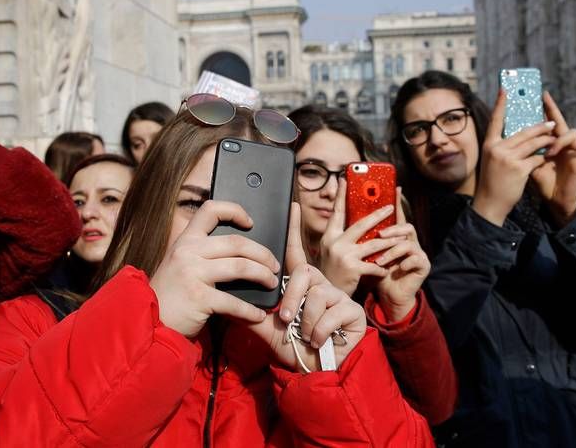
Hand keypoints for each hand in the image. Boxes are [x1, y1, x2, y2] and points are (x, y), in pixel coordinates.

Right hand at [149, 200, 279, 338]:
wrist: (149, 322)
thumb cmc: (170, 294)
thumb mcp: (179, 264)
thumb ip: (201, 253)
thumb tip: (239, 251)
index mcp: (185, 240)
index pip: (211, 210)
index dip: (234, 210)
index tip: (250, 222)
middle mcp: (188, 252)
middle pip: (237, 242)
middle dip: (262, 253)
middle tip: (275, 265)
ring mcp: (192, 274)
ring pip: (241, 267)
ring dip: (263, 275)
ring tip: (272, 283)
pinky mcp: (199, 298)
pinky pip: (234, 301)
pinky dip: (250, 310)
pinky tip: (258, 315)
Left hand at [246, 203, 365, 371]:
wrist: (314, 372)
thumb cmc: (292, 348)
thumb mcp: (265, 328)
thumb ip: (247, 312)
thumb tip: (222, 298)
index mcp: (300, 286)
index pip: (295, 253)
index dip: (293, 229)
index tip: (290, 204)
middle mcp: (320, 285)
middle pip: (304, 273)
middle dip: (292, 297)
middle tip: (284, 318)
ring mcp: (338, 297)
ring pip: (317, 294)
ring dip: (306, 320)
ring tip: (304, 334)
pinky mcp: (353, 311)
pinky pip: (332, 312)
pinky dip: (320, 331)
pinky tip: (318, 340)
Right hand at [317, 178, 397, 295]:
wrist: (326, 296)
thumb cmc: (332, 273)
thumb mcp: (330, 252)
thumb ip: (340, 238)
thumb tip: (358, 224)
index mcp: (328, 237)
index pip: (336, 212)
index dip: (340, 195)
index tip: (344, 179)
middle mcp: (334, 243)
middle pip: (361, 224)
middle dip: (378, 215)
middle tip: (390, 207)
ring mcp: (343, 255)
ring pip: (374, 244)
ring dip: (390, 241)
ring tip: (402, 237)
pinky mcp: (353, 269)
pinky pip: (375, 265)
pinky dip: (383, 267)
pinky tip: (388, 268)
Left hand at [372, 188, 430, 321]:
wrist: (389, 296)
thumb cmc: (376, 272)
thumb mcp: (367, 253)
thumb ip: (364, 237)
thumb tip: (346, 217)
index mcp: (396, 236)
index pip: (397, 216)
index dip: (397, 202)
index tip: (396, 187)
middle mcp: (409, 241)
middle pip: (405, 226)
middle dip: (392, 230)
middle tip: (379, 234)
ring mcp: (418, 252)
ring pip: (408, 243)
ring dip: (392, 252)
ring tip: (379, 261)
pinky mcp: (423, 265)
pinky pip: (416, 259)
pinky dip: (403, 263)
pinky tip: (396, 269)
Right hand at [472, 89, 555, 225]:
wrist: (490, 204)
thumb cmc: (492, 182)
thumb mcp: (492, 161)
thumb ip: (503, 147)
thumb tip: (520, 136)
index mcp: (489, 144)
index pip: (495, 120)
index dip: (500, 104)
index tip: (506, 89)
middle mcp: (497, 148)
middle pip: (523, 132)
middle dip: (540, 127)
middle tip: (552, 123)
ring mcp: (508, 158)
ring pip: (533, 144)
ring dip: (547, 141)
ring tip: (555, 139)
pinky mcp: (519, 168)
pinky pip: (537, 159)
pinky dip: (543, 159)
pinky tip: (546, 160)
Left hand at [530, 92, 575, 225]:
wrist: (556, 200)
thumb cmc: (544, 182)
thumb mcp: (530, 165)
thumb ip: (524, 151)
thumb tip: (508, 138)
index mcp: (550, 143)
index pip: (545, 123)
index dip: (544, 108)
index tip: (538, 93)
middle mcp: (563, 144)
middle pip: (560, 121)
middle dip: (552, 109)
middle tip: (544, 96)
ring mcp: (575, 151)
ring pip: (573, 132)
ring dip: (561, 140)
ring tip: (550, 153)